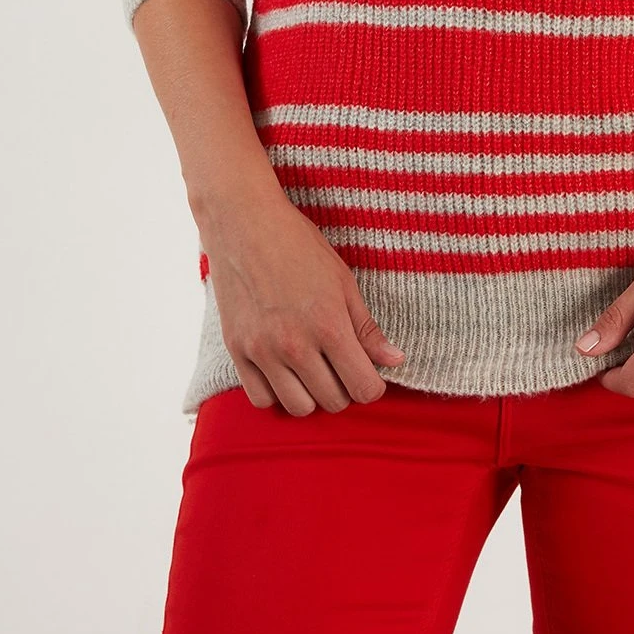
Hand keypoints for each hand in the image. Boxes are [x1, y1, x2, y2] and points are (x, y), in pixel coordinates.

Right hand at [199, 187, 405, 415]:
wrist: (245, 224)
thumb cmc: (299, 246)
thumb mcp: (343, 281)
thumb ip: (367, 328)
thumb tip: (395, 361)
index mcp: (329, 325)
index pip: (363, 388)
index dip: (373, 386)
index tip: (369, 373)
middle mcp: (296, 345)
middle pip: (333, 402)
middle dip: (345, 388)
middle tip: (341, 365)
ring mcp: (263, 351)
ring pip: (299, 408)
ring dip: (312, 396)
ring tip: (314, 370)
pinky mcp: (237, 351)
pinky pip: (261, 401)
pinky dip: (277, 394)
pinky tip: (285, 371)